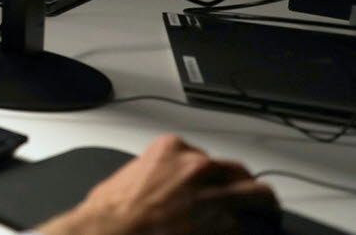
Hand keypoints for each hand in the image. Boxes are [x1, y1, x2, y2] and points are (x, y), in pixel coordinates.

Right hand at [38, 134, 277, 234]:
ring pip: (262, 197)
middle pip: (241, 173)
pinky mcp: (229, 226)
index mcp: (172, 149)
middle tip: (253, 203)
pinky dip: (257, 234)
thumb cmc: (110, 214)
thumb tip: (169, 188)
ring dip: (264, 211)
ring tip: (266, 222)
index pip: (209, 159)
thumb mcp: (131, 176)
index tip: (215, 190)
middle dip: (248, 189)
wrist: (108, 233)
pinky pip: (257, 230)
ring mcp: (216, 195)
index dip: (215, 178)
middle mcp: (199, 167)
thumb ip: (159, 175)